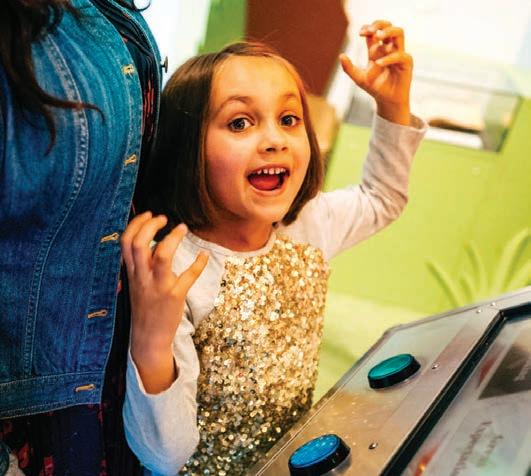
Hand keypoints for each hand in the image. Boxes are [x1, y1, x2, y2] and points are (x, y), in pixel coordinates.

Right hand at [121, 212, 207, 391]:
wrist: (148, 338)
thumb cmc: (145, 306)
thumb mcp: (136, 283)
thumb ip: (139, 263)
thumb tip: (147, 241)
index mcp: (131, 273)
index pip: (125, 242)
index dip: (137, 223)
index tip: (150, 214)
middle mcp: (142, 277)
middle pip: (138, 244)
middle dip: (150, 226)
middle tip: (164, 219)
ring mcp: (158, 287)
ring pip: (161, 256)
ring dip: (173, 238)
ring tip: (182, 229)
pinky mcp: (174, 296)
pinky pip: (187, 276)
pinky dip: (198, 263)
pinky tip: (204, 255)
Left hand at [340, 20, 411, 124]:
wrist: (386, 101)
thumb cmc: (375, 88)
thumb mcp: (359, 78)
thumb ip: (349, 68)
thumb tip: (341, 55)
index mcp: (377, 50)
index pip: (374, 32)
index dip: (368, 28)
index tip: (360, 33)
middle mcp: (388, 49)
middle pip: (388, 26)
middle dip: (379, 24)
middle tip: (370, 30)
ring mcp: (398, 54)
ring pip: (399, 33)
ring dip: (389, 31)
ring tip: (378, 36)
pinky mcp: (406, 63)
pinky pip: (400, 55)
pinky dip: (389, 58)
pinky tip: (378, 63)